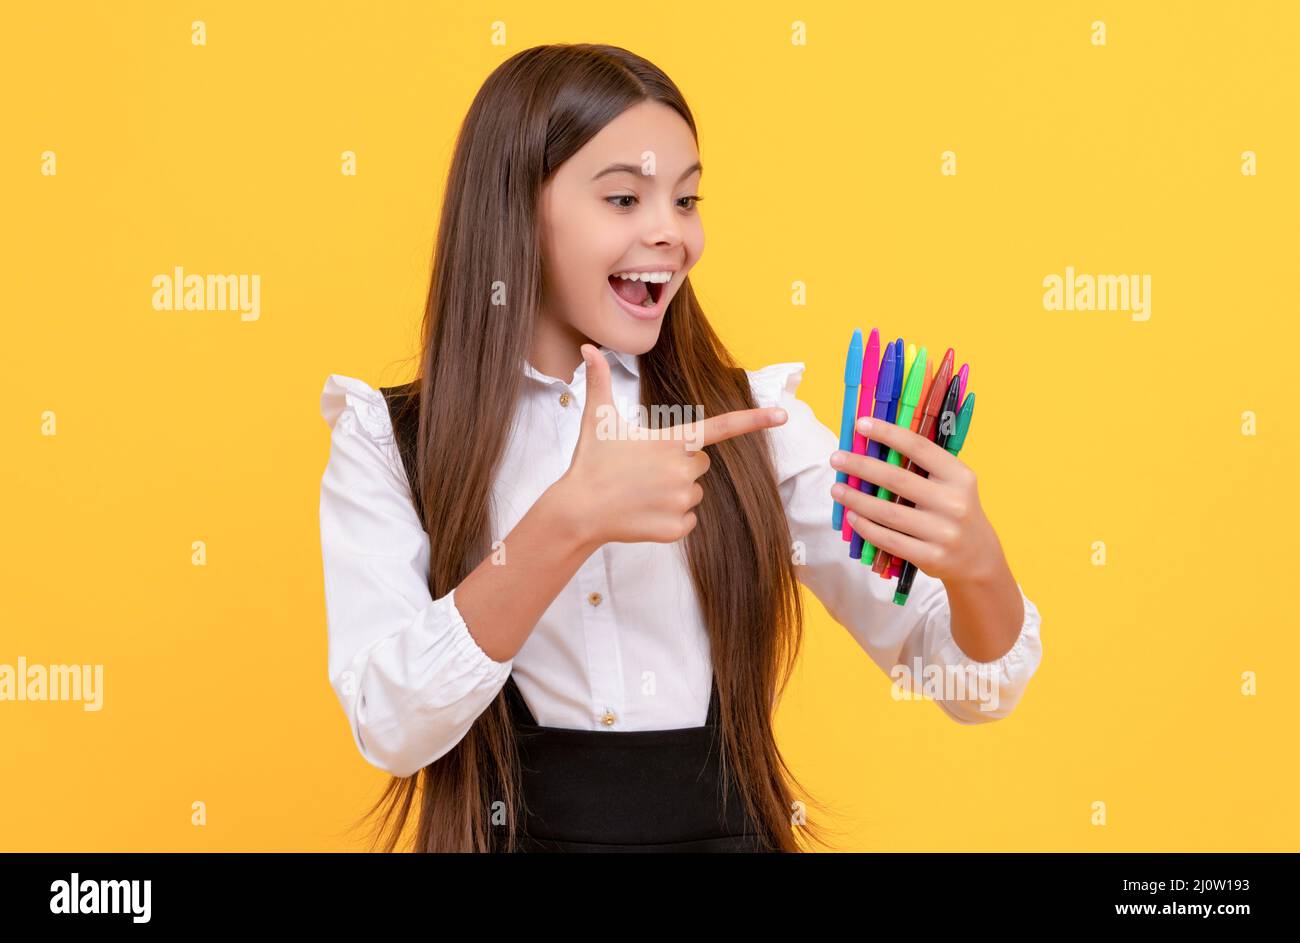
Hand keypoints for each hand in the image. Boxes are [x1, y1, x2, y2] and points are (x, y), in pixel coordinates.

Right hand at [554, 343, 787, 548]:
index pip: (722, 427)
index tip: (782, 414)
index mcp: (671, 440)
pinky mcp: (676, 528)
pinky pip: (688, 519)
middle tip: (646, 467)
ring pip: (693, 492)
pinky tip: (644, 512)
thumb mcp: (596, 418)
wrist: (577, 512)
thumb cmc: (590, 462)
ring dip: (674, 491)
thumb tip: (587, 348)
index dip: (754, 419)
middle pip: (700, 463)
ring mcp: (680, 501)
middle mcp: (682, 469)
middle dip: (680, 463)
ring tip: (640, 491)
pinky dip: (670, 518)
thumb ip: (599, 381)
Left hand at [829, 416, 1000, 583]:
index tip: (861, 424)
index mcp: (959, 476)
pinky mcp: (931, 557)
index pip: (919, 448)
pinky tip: (852, 516)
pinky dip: (866, 527)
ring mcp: (943, 532)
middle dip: (861, 466)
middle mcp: (954, 503)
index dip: (888, 433)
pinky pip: (889, 539)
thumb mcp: (951, 484)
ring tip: (836, 489)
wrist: (978, 556)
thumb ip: (923, 466)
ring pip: (888, 513)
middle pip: (897, 479)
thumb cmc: (953, 511)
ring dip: (856, 499)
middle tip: (836, 458)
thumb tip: (876, 443)